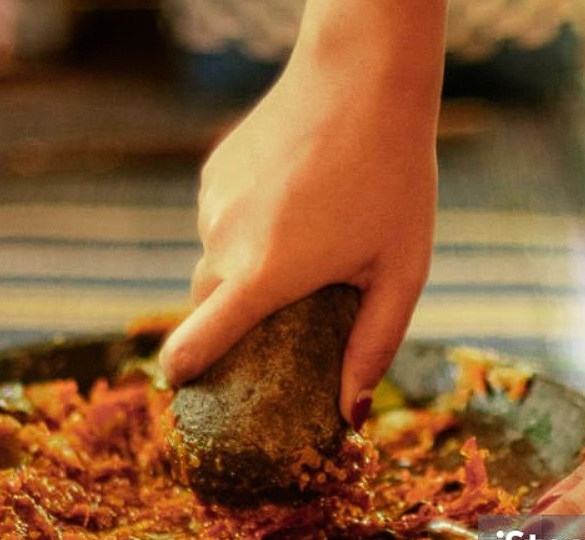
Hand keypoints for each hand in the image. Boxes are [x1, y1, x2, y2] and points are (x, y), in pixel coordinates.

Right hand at [158, 0, 445, 425]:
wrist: (364, 78)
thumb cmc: (395, 180)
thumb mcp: (401, 272)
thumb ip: (373, 347)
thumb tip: (350, 416)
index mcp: (264, 275)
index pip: (194, 343)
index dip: (183, 373)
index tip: (185, 388)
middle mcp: (224, 241)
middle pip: (206, 306)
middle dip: (232, 322)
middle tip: (278, 321)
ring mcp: (213, 203)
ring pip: (214, 260)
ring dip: (245, 270)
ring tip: (304, 247)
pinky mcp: (213, 171)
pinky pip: (220, 220)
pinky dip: (245, 229)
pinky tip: (292, 205)